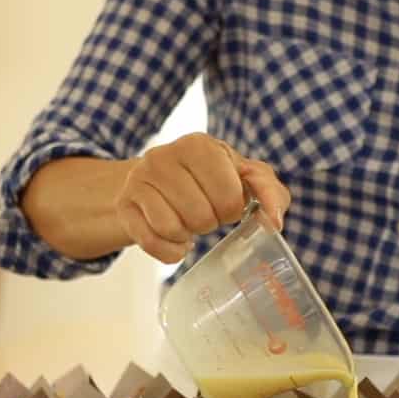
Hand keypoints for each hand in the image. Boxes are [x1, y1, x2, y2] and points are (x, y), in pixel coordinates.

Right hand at [116, 133, 290, 262]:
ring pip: (173, 228)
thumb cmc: (208, 181)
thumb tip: (274, 221)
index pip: (228, 195)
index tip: (226, 203)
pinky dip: (169, 252)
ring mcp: (139, 180)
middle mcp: (163, 156)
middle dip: (209, 223)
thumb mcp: (243, 178)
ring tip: (188, 223)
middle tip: (205, 214)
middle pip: (201, 216)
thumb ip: (270, 192)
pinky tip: (175, 241)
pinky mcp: (124, 205)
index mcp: (200, 145)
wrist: (156, 182)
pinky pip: (151, 242)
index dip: (232, 209)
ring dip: (187, 235)